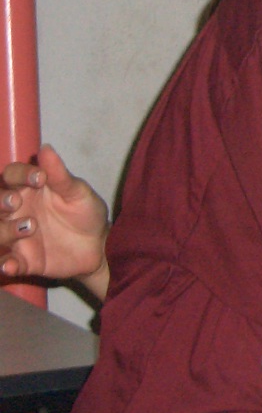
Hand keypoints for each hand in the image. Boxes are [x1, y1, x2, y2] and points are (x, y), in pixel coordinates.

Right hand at [0, 145, 110, 297]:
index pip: (11, 176)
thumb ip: (60, 175)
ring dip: (5, 230)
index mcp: (28, 189)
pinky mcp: (23, 260)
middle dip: (0, 201)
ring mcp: (16, 236)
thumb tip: (46, 148)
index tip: (40, 178)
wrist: (100, 246)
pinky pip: (7, 262)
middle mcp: (16, 211)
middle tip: (16, 202)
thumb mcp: (77, 192)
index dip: (21, 174)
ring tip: (31, 226)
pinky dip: (6, 264)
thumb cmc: (86, 212)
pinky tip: (10, 264)